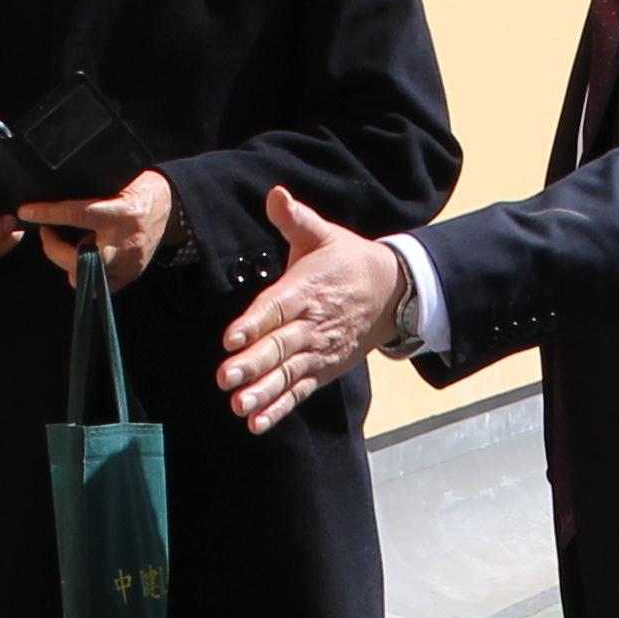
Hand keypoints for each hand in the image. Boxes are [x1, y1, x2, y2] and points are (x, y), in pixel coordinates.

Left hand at [20, 168, 174, 288]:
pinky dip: (88, 274)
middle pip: (78, 262)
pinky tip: (88, 256)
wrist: (174, 206)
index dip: (48, 213)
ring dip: (71, 264)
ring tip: (76, 244)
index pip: (77, 214)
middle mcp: (123, 243)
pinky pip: (99, 286)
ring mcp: (128, 263)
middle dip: (56, 252)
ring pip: (85, 278)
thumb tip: (56, 205)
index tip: (27, 211)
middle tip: (48, 234)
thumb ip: (91, 200)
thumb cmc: (142, 191)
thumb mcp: (118, 185)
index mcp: (119, 214)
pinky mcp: (131, 275)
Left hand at [218, 188, 407, 432]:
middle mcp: (312, 324)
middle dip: (252, 363)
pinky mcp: (323, 369)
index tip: (230, 339)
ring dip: (263, 392)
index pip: (276, 308)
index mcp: (306, 290)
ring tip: (239, 406)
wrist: (392, 291)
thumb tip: (275, 194)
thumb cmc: (347, 260)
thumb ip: (295, 219)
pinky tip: (256, 423)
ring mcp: (318, 351)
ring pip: (287, 374)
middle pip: (279, 346)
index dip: (253, 324)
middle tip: (226, 377)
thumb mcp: (323, 234)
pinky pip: (300, 391)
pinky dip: (279, 408)